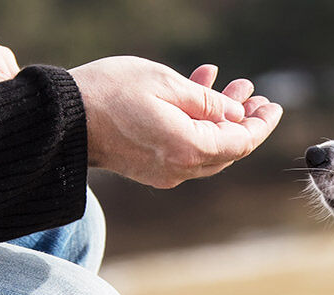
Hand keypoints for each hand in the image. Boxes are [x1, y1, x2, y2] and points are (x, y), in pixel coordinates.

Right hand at [69, 57, 283, 188]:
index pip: (241, 142)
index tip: (273, 105)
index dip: (261, 123)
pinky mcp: (148, 168)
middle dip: (244, 120)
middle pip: (227, 149)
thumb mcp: (165, 83)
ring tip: (231, 88)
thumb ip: (207, 102)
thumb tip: (235, 116)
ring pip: (206, 147)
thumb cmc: (109, 93)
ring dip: (220, 119)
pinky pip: (184, 148)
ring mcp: (163, 172)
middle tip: (256, 95)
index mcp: (189, 149)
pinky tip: (198, 94)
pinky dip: (197, 124)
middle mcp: (180, 168)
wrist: (60, 119)